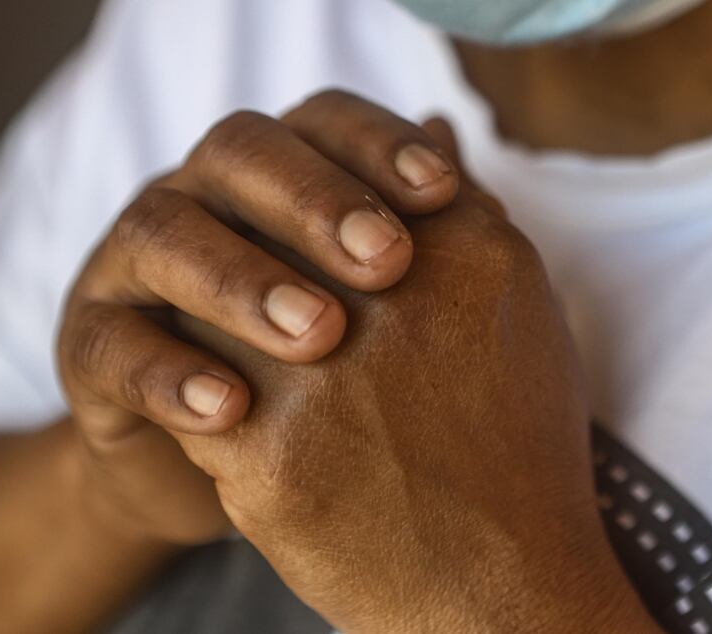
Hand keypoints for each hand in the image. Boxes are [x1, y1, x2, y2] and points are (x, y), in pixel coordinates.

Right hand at [56, 91, 459, 543]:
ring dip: (242, 280)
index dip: (378, 143)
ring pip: (163, 233)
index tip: (444, 192)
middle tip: (386, 262)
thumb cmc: (319, 373)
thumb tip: (456, 144)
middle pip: (239, 153)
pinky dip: (168, 375)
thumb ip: (411, 231)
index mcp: (274, 177)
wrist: (222, 468)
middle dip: (314, 199)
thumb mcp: (378, 308)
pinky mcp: (87, 344)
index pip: (319, 120)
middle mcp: (199, 198)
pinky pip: (110, 345)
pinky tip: (231, 410)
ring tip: (319, 337)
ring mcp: (131, 265)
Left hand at [172, 122, 654, 630]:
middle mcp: (397, 301)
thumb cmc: (515, 450)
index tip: (316, 255)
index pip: (344, 168)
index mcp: (466, 251)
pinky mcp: (269, 452)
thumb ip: (469, 210)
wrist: (501, 590)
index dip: (311, 208)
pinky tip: (231, 427)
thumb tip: (432, 125)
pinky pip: (191, 384)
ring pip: (214, 297)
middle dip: (256, 259)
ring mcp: (328, 375)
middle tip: (276, 315)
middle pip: (270, 226)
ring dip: (214, 325)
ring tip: (245, 367)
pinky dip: (197, 398)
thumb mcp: (520, 308)